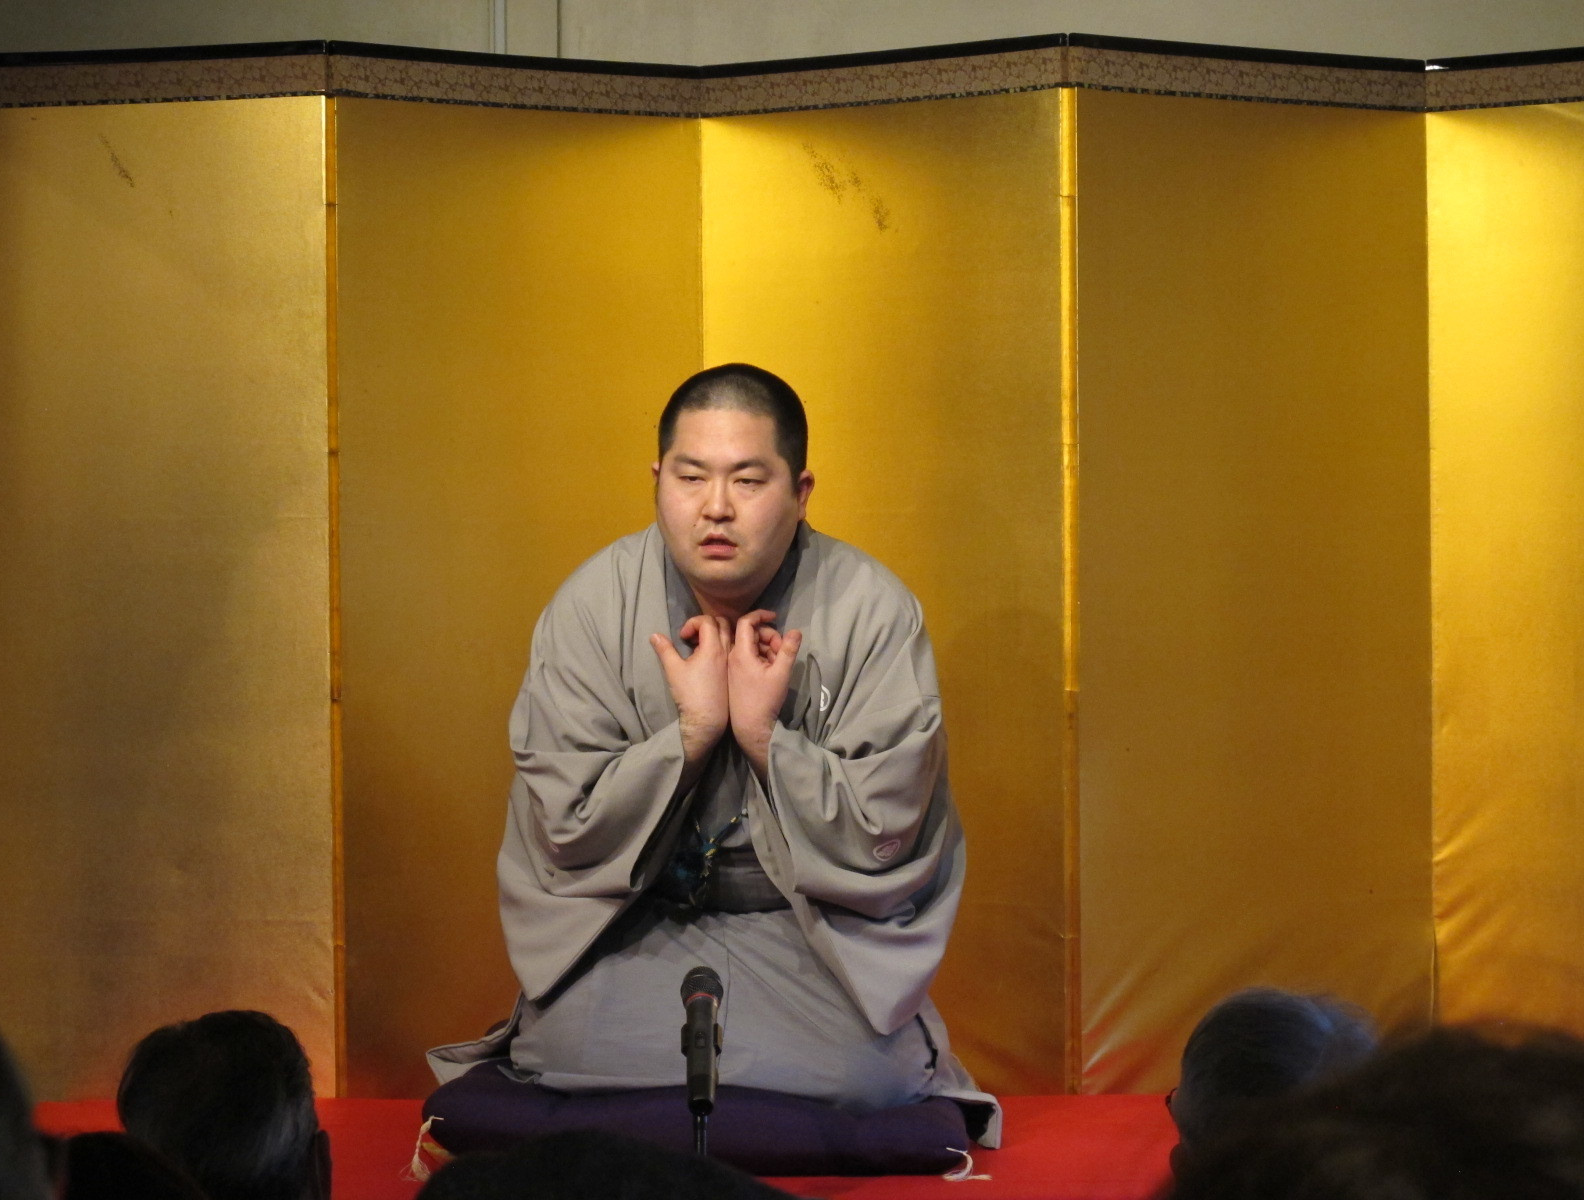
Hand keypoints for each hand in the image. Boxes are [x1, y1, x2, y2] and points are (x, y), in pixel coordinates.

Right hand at [651, 615, 730, 765]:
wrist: (707, 719)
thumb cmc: (690, 694)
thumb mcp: (673, 669)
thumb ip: (664, 649)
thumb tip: (654, 635)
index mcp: (713, 647)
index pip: (707, 620)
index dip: (692, 623)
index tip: (682, 637)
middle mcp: (727, 650)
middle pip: (722, 623)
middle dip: (705, 624)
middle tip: (692, 637)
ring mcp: (731, 661)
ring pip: (729, 635)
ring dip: (714, 633)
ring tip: (699, 646)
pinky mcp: (732, 671)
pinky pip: (731, 648)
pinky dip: (720, 645)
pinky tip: (707, 659)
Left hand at [727, 609, 801, 779]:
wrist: (750, 727)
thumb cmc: (765, 700)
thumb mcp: (781, 673)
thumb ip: (788, 650)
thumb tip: (796, 630)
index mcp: (740, 653)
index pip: (746, 622)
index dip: (761, 615)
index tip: (775, 617)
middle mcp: (732, 656)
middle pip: (751, 634)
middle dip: (769, 636)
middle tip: (782, 650)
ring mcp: (732, 667)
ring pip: (750, 646)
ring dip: (766, 648)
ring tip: (778, 663)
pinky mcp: (734, 676)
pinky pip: (747, 658)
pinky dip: (760, 658)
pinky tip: (771, 670)